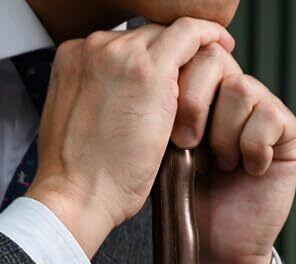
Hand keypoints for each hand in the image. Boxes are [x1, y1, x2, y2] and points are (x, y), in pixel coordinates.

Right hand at [28, 18, 235, 259]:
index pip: (122, 45)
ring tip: (209, 72)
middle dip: (171, 53)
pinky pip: (188, 33)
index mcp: (73, 59)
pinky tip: (221, 47)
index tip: (167, 73)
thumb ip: (97, 100)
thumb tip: (124, 104)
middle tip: (194, 73)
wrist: (75, 198)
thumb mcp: (79, 127)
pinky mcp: (148, 70)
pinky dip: (208, 37)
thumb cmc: (79, 181)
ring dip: (188, 53)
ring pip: (166, 33)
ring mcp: (119, 54)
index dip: (149, 57)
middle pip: (146, 36)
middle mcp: (93, 48)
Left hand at [172, 45, 295, 263]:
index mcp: (203, 93)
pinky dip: (253, 147)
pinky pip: (270, 118)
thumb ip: (171, 107)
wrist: (213, 249)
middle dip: (195, 102)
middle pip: (216, 61)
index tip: (167, 126)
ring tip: (222, 164)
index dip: (179, 83)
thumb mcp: (167, 148)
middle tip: (187, 144)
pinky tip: (249, 171)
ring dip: (224, 133)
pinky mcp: (288, 135)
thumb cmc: (186, 201)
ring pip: (241, 89)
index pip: (192, 54)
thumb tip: (165, 70)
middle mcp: (234, 96)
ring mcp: (264, 112)